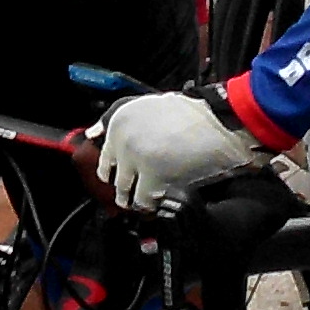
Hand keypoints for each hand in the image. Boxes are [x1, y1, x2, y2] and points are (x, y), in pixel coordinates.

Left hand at [96, 88, 267, 209]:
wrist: (218, 120)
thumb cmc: (188, 113)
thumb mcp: (146, 106)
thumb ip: (115, 119)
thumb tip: (92, 134)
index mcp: (120, 120)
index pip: (103, 159)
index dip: (115, 173)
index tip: (123, 180)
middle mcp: (122, 138)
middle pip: (113, 179)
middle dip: (125, 188)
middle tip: (138, 192)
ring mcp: (136, 158)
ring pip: (125, 193)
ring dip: (137, 199)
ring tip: (151, 199)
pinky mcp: (154, 175)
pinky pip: (144, 200)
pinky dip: (152, 204)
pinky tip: (163, 199)